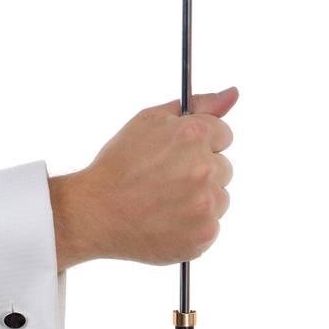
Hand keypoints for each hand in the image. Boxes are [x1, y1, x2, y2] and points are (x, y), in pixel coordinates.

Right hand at [49, 88, 237, 270]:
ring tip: (166, 201)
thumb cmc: (119, 163)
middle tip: (167, 180)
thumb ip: (197, 105)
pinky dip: (194, 225)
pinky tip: (168, 220)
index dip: (201, 143)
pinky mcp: (204, 234)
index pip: (224, 135)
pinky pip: (212, 225)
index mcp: (194, 136)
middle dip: (201, 171)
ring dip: (201, 199)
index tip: (181, 154)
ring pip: (221, 198)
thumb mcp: (151, 120)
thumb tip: (233, 93)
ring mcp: (206, 204)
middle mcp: (204, 168)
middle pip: (224, 167)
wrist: (95, 211)